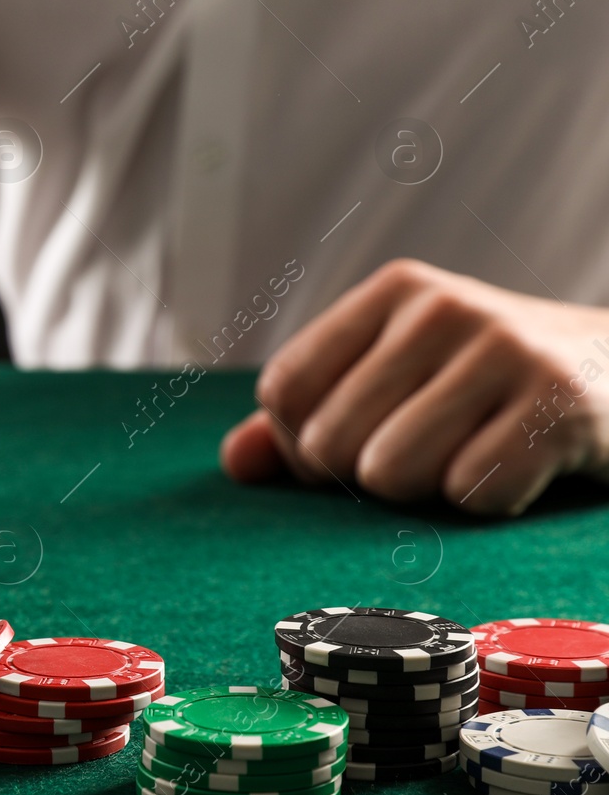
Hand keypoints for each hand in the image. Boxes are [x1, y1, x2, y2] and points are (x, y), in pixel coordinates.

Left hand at [220, 259, 608, 515]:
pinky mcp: (559, 406)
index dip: (302, 442)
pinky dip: (487, 502)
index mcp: (394, 292)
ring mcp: (504, 351)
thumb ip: (309, 417)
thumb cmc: (492, 388)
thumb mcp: (401, 378)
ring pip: (388, 472)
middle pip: (328, 442)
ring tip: (467, 457)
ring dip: (422, 492)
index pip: (284, 390)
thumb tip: (236, 462)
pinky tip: (518, 467)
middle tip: (426, 454)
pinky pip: (469, 492)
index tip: (353, 441)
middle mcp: (443, 308)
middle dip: (364, 476)